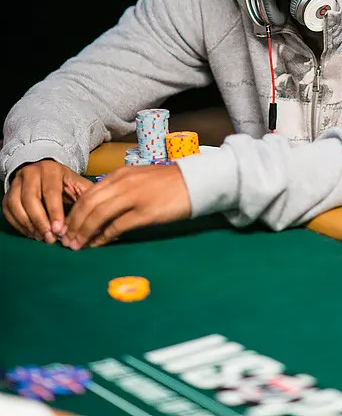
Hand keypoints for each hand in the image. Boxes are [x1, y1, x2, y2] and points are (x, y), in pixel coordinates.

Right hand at [2, 160, 91, 241]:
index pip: (51, 191)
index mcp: (51, 169)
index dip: (54, 212)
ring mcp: (17, 182)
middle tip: (49, 238)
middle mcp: (31, 173)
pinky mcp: (8, 193)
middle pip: (31, 199)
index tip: (59, 230)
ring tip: (41, 237)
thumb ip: (85, 198)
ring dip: (28, 225)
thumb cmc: (65, 183)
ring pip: (16, 205)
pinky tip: (31, 233)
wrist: (46, 173)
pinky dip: (18, 225)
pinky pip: (8, 211)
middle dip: (40, 221)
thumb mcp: (78, 185)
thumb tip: (93, 219)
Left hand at [62, 163, 191, 248]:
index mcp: (121, 174)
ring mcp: (134, 197)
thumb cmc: (167, 183)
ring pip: (98, 214)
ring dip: (84, 232)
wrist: (194, 181)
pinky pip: (117, 226)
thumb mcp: (139, 179)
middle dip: (74, 224)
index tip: (67, 226)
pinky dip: (103, 237)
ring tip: (77, 246)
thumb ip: (120, 190)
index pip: (88, 193)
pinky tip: (97, 245)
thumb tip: (100, 211)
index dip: (74, 212)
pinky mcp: (146, 212)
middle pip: (89, 204)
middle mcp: (124, 183)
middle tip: (67, 241)